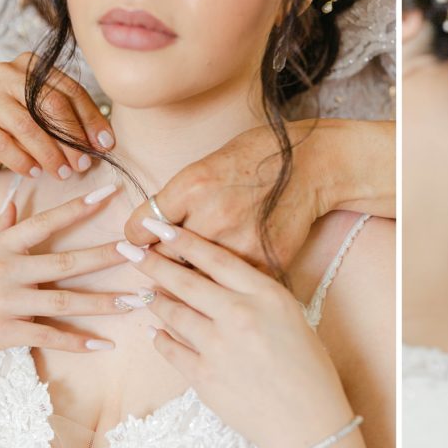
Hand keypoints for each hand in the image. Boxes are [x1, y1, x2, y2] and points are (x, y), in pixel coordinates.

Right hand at [0, 52, 113, 179]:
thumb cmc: (23, 126)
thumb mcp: (50, 119)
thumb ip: (75, 122)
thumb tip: (105, 142)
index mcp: (32, 66)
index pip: (70, 90)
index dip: (91, 120)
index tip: (105, 146)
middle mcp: (6, 73)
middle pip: (49, 104)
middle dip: (71, 139)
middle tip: (83, 165)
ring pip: (26, 125)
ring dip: (49, 154)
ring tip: (62, 173)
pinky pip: (0, 142)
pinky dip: (21, 160)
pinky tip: (34, 173)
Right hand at [0, 184, 130, 364]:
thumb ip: (0, 226)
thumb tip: (16, 199)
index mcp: (1, 246)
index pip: (46, 222)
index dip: (78, 208)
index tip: (110, 194)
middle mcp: (7, 271)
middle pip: (66, 261)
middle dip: (106, 256)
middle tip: (141, 252)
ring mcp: (7, 303)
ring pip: (64, 301)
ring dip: (103, 303)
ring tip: (136, 302)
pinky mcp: (6, 333)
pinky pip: (48, 336)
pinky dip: (77, 342)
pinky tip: (103, 344)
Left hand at [114, 221, 354, 447]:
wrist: (308, 422)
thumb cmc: (310, 371)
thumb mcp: (293, 319)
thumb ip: (259, 297)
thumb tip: (224, 283)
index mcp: (266, 297)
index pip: (217, 259)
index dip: (184, 240)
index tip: (160, 227)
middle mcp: (238, 315)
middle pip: (185, 281)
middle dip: (153, 263)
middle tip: (130, 251)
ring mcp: (217, 347)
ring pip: (173, 314)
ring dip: (155, 300)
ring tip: (143, 291)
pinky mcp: (203, 377)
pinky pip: (171, 350)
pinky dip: (160, 339)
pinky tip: (155, 332)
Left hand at [123, 119, 394, 271]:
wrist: (311, 167)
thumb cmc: (256, 159)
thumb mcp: (205, 166)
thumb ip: (176, 199)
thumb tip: (147, 231)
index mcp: (192, 185)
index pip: (143, 226)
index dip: (137, 240)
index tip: (138, 245)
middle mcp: (214, 215)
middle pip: (166, 259)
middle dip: (161, 264)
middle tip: (159, 269)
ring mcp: (241, 242)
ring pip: (197, 279)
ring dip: (191, 281)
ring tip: (189, 280)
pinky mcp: (264, 262)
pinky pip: (231, 285)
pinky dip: (225, 287)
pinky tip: (224, 284)